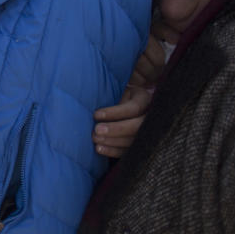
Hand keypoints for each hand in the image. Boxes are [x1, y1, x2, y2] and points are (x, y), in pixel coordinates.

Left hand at [91, 33, 165, 157]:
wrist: (121, 98)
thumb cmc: (113, 89)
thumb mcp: (114, 84)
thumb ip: (106, 85)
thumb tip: (84, 82)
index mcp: (144, 97)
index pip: (133, 108)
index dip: (115, 112)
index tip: (95, 114)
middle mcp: (150, 114)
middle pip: (138, 126)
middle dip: (116, 130)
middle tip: (95, 132)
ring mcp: (148, 129)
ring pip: (135, 140)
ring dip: (114, 142)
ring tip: (95, 141)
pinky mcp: (140, 142)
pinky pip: (130, 150)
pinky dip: (114, 151)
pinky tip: (100, 150)